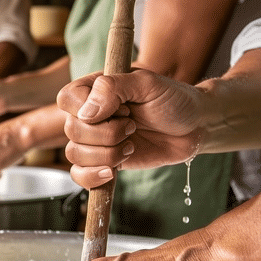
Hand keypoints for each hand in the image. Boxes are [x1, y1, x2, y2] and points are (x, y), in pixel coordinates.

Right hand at [58, 70, 204, 188]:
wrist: (195, 127)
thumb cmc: (174, 100)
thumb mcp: (147, 84)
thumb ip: (113, 88)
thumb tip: (86, 113)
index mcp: (93, 89)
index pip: (66, 98)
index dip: (87, 109)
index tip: (122, 109)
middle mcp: (88, 114)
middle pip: (71, 130)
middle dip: (107, 134)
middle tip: (133, 125)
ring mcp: (95, 140)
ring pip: (74, 154)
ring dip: (107, 154)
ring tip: (131, 143)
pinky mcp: (102, 161)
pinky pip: (79, 175)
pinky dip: (92, 177)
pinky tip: (112, 172)